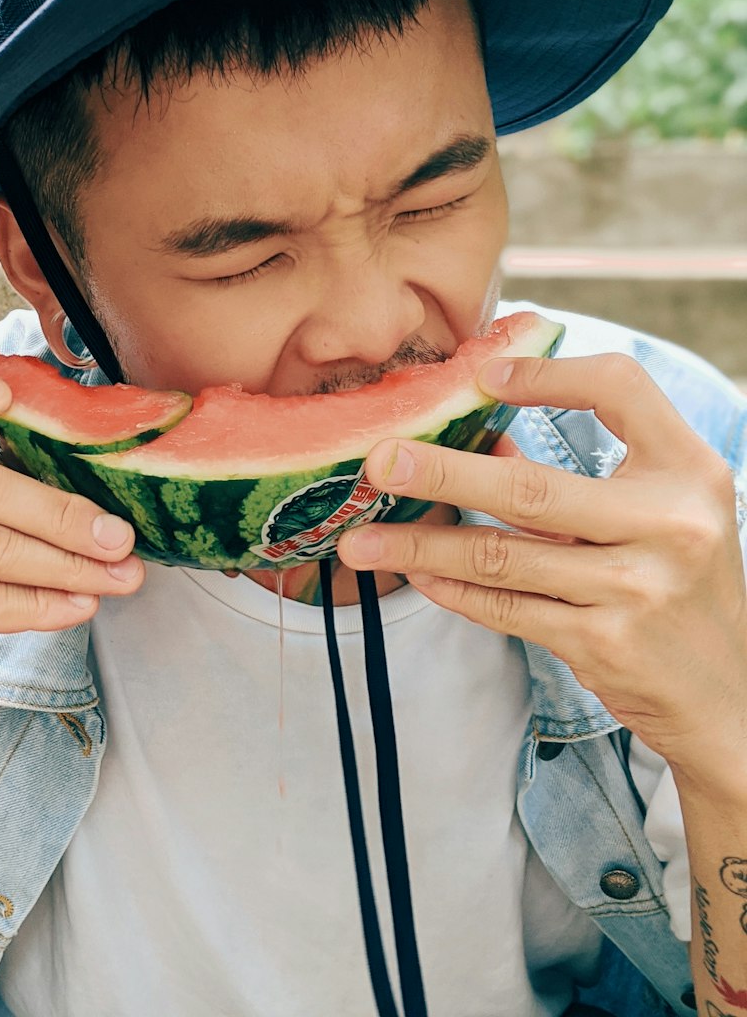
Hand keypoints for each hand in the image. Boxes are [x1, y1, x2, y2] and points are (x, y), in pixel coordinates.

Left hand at [336, 353, 746, 780]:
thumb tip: (480, 435)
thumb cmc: (685, 583)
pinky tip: (416, 572)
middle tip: (378, 459)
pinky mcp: (603, 644)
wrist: (733, 697)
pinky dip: (454, 589)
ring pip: (502, 556)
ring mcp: (635, 589)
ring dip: (422, 543)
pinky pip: (507, 608)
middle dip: (442, 471)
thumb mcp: (662, 510)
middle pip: (530, 486)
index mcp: (688, 471)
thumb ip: (585, 471)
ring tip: (361, 538)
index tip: (483, 375)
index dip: (548, 374)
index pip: (620, 387)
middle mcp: (668, 525)